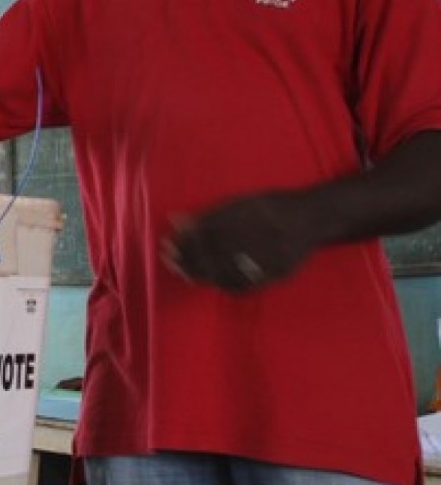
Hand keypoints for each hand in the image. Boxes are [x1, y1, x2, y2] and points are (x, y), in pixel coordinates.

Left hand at [161, 191, 317, 291]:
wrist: (316, 216)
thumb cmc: (272, 206)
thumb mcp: (242, 201)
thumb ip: (209, 214)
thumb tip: (174, 220)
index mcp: (255, 210)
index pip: (213, 229)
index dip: (188, 238)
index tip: (169, 241)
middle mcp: (267, 232)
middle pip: (218, 250)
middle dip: (189, 255)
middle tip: (168, 257)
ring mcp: (276, 254)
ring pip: (231, 268)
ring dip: (201, 271)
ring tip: (181, 270)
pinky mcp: (282, 271)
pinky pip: (247, 283)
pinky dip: (223, 282)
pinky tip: (207, 279)